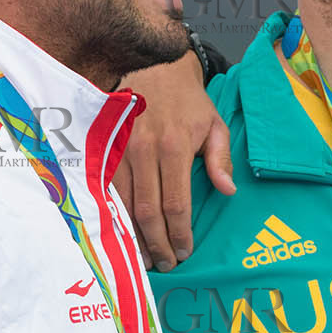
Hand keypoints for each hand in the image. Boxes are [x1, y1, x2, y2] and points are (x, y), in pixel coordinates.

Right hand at [117, 50, 234, 270]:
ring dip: (134, 236)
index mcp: (175, 148)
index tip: (185, 252)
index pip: (176, 204)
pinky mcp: (104, 150)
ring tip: (145, 257)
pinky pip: (107, 191)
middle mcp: (144, 152)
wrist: (152, 67)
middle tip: (166, 265)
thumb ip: (220, 160)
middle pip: (147, 212)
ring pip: (123, 205)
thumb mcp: (214, 125)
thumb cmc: (188, 100)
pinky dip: (115, 217)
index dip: (180, 234)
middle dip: (157, 244)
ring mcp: (120, 151)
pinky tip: (122, 234)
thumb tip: (227, 191)